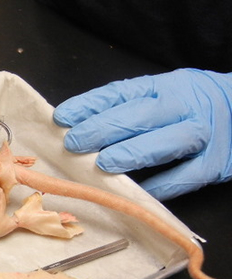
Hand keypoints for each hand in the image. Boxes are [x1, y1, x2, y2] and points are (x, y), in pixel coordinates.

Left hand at [53, 69, 231, 199]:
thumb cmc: (193, 107)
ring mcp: (203, 136)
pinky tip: (136, 191)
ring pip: (166, 143)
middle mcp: (185, 107)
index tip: (62, 118)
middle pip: (141, 116)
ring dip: (131, 154)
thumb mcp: (162, 95)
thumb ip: (126, 108)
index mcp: (165, 87)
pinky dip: (160, 185)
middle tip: (74, 144)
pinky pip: (185, 176)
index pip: (122, 93)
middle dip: (103, 129)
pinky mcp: (216, 165)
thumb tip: (76, 126)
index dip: (90, 106)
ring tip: (102, 164)